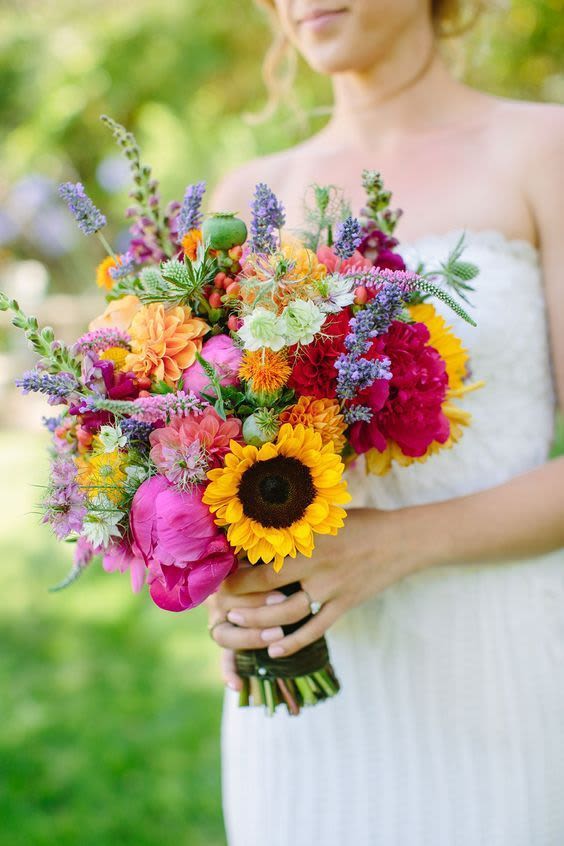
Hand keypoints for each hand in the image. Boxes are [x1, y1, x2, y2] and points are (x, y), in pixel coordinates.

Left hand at [207, 507, 425, 686]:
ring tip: (237, 620)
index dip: (238, 569)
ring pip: (288, 613)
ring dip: (259, 620)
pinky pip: (316, 629)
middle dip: (240, 595)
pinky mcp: (345, 605)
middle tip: (220, 601)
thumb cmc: (361, 522)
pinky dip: (294, 642)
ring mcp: (332, 589)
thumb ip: (296, 527)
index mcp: (310, 540)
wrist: (403, 540)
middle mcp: (318, 566)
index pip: (264, 558)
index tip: (219, 572)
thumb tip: (261, 528)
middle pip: (269, 586)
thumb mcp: (325, 518)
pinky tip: (274, 650)